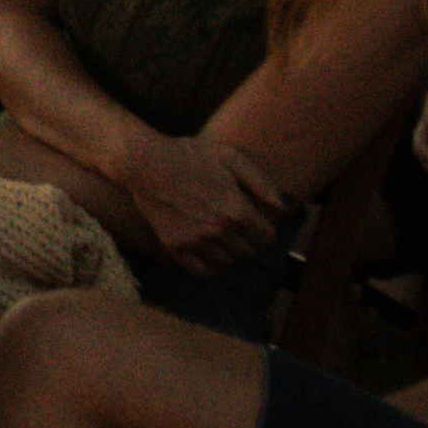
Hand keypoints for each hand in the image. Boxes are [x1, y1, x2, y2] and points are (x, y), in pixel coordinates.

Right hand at [126, 129, 297, 269]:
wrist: (145, 163)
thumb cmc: (188, 155)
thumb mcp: (229, 157)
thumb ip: (260, 182)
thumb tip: (282, 205)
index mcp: (236, 209)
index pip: (266, 238)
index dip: (264, 229)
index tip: (255, 223)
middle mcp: (218, 230)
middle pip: (247, 252)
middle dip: (245, 239)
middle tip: (234, 226)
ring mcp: (196, 241)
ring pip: (226, 264)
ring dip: (227, 252)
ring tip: (218, 237)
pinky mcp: (175, 247)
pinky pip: (201, 272)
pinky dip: (207, 266)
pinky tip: (205, 251)